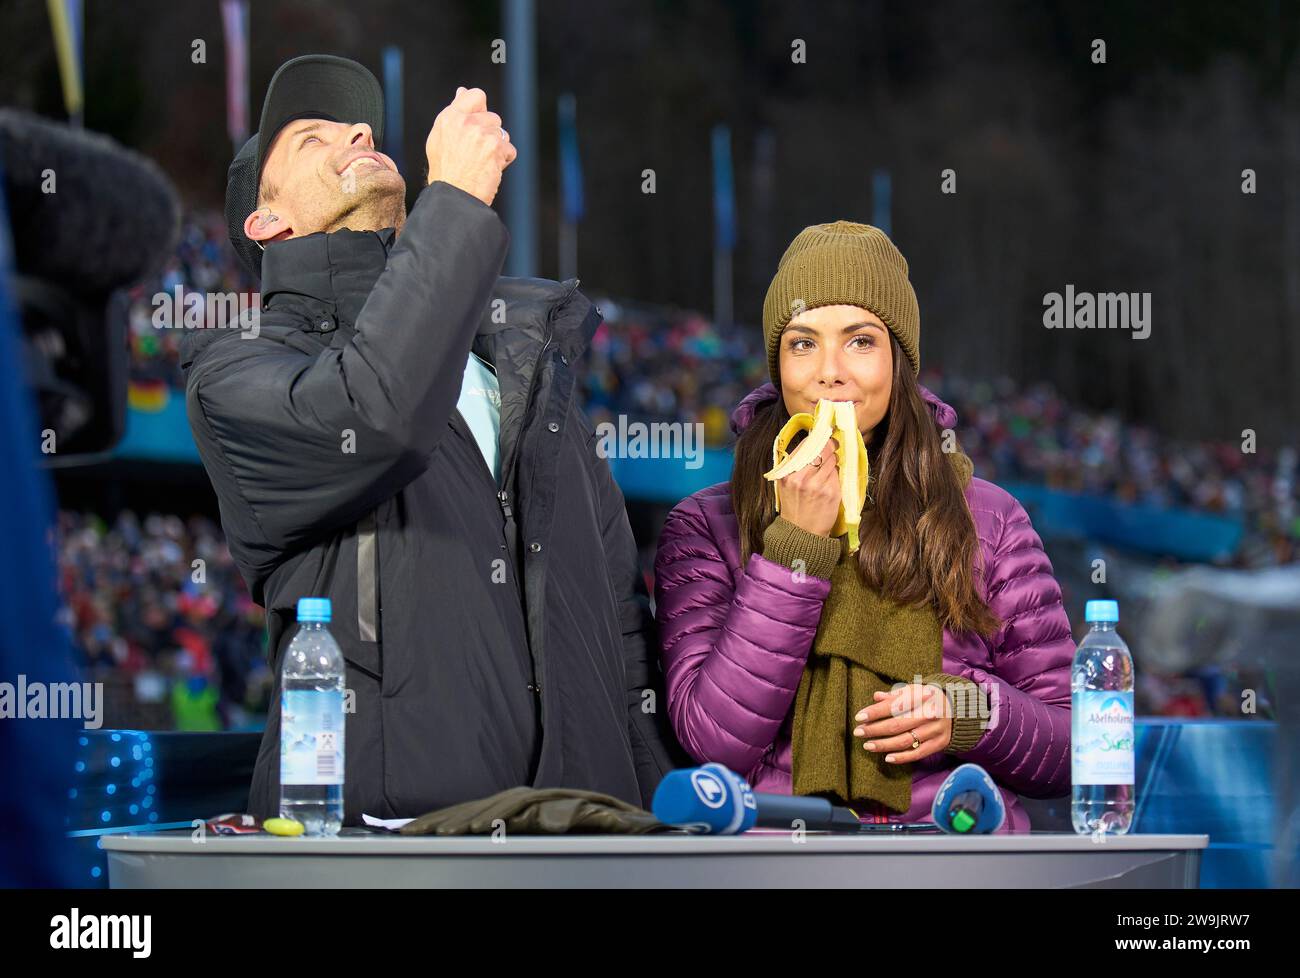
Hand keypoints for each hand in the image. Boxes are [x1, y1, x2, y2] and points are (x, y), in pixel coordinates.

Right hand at [424, 86, 516, 204]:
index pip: (475, 95)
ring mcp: (481, 133)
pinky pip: (510, 150)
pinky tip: (489, 171)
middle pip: (493, 117)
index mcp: (449, 117)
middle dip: (489, 134)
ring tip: (481, 164)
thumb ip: (453, 114)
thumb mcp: (440, 139)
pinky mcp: (496, 146)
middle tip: (475, 154)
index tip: (478, 125)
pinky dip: (504, 161)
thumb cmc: (446, 173)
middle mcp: (465, 121)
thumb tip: (462, 91)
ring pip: (502, 133)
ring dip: (497, 148)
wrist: (454, 197)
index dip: (482, 110)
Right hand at [775, 436, 839, 536]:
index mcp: (788, 473)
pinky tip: (830, 482)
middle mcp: (802, 478)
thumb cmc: (794, 506)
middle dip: (830, 447)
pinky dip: (836, 475)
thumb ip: (795, 464)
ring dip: (833, 461)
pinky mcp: (832, 493)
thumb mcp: (786, 484)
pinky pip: (838, 474)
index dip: (818, 439)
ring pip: (833, 460)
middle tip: (832, 448)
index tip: (824, 437)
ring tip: (828, 468)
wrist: (801, 533)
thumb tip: (813, 443)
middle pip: (823, 450)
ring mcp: (818, 485)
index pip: (806, 445)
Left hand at [852, 683, 952, 762]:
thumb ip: (896, 695)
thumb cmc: (929, 698)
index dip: (875, 712)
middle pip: (897, 724)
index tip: (859, 717)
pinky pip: (918, 753)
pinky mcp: (939, 743)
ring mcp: (935, 730)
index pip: (894, 705)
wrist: (960, 709)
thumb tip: (876, 697)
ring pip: (905, 740)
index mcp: (922, 696)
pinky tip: (887, 758)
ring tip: (868, 746)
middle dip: (875, 729)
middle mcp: (930, 713)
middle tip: (858, 732)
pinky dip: (902, 757)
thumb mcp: (915, 690)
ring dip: (884, 745)